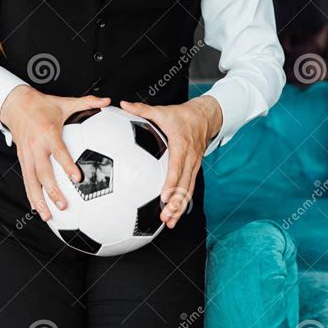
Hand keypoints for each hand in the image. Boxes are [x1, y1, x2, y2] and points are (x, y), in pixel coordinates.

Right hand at [0, 85, 110, 220]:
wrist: (15, 104)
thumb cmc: (42, 104)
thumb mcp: (64, 102)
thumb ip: (87, 102)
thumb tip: (107, 100)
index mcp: (48, 133)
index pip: (59, 152)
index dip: (67, 165)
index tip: (77, 178)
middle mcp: (36, 146)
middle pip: (43, 173)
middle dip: (52, 191)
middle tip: (64, 206)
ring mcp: (26, 155)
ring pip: (31, 181)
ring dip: (39, 200)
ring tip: (47, 216)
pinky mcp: (21, 159)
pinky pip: (26, 179)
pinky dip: (31, 195)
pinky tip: (37, 209)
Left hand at [120, 96, 221, 228]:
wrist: (205, 116)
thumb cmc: (181, 115)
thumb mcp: (162, 110)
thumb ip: (141, 110)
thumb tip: (122, 104)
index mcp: (181, 146)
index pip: (177, 168)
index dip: (171, 183)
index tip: (164, 197)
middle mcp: (190, 158)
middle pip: (185, 185)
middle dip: (176, 203)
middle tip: (165, 218)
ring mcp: (194, 165)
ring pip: (189, 190)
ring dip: (181, 207)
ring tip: (170, 223)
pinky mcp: (194, 169)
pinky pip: (189, 187)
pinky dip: (183, 202)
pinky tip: (174, 214)